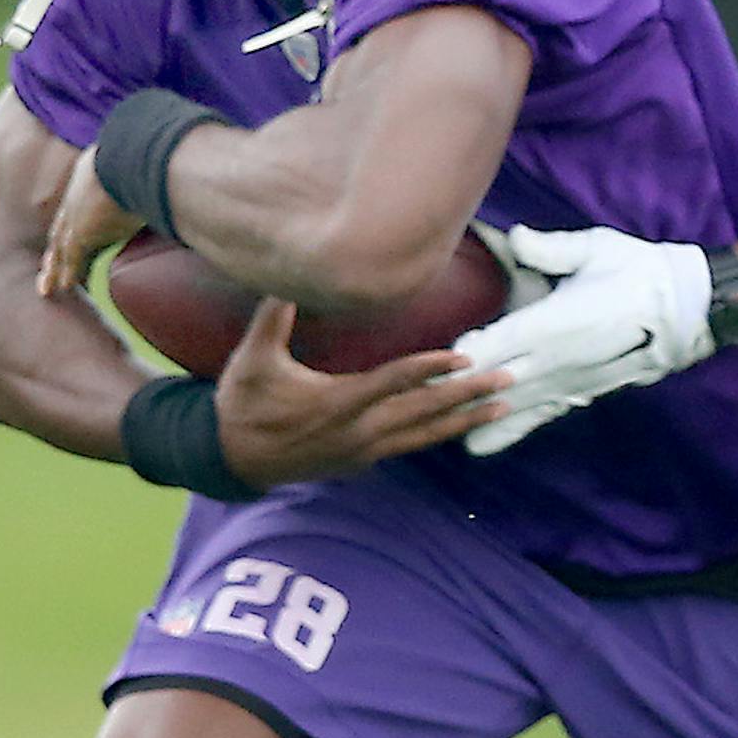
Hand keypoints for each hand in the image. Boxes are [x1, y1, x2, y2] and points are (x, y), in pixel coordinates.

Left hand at [37, 144, 141, 297]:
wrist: (132, 159)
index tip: (68, 233)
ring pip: (60, 246)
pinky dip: (65, 273)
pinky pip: (70, 259)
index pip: (78, 202)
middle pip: (62, 225)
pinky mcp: (80, 234)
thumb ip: (153, 169)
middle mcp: (78, 194)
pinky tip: (63, 287)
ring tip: (49, 285)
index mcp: (91, 172)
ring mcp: (76, 215)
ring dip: (54, 266)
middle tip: (49, 264)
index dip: (73, 218)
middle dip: (56, 246)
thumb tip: (178, 169)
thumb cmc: (146, 154)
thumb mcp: (143, 160)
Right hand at [216, 298, 514, 487]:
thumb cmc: (243, 404)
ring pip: (425, 434)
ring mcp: (364, 450)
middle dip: (467, 395)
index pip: (392, 383)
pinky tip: (468, 424)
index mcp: (336, 403)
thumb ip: (273, 318)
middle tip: (506, 379)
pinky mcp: (365, 459)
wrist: (231, 459)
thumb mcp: (253, 359)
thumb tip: (288, 278)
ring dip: (465, 419)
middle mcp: (358, 430)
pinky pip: (412, 445)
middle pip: (423, 410)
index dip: (428, 368)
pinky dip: (442, 433)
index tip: (463, 357)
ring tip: (502, 407)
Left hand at [453, 225, 713, 455]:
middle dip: (454, 392)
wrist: (686, 309)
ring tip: (434, 427)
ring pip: (510, 407)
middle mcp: (556, 360)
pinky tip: (478, 445)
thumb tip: (513, 238)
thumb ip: (550, 249)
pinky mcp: (579, 394)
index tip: (434, 363)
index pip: (497, 344)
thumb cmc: (637, 270)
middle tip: (417, 399)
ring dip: (472, 416)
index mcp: (556, 322)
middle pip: (492, 382)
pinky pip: (537, 417)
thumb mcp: (596, 248)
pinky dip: (507, 430)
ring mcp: (567, 382)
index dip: (462, 357)